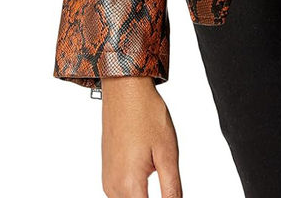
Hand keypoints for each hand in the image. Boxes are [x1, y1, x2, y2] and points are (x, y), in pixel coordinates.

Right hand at [100, 77, 181, 197]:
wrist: (125, 92)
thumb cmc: (146, 116)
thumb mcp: (168, 153)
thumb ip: (172, 189)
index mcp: (129, 185)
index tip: (172, 196)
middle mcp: (113, 188)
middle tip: (165, 178)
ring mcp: (108, 181)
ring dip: (143, 197)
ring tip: (159, 176)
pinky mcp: (108, 173)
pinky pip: (121, 194)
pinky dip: (136, 192)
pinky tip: (148, 172)